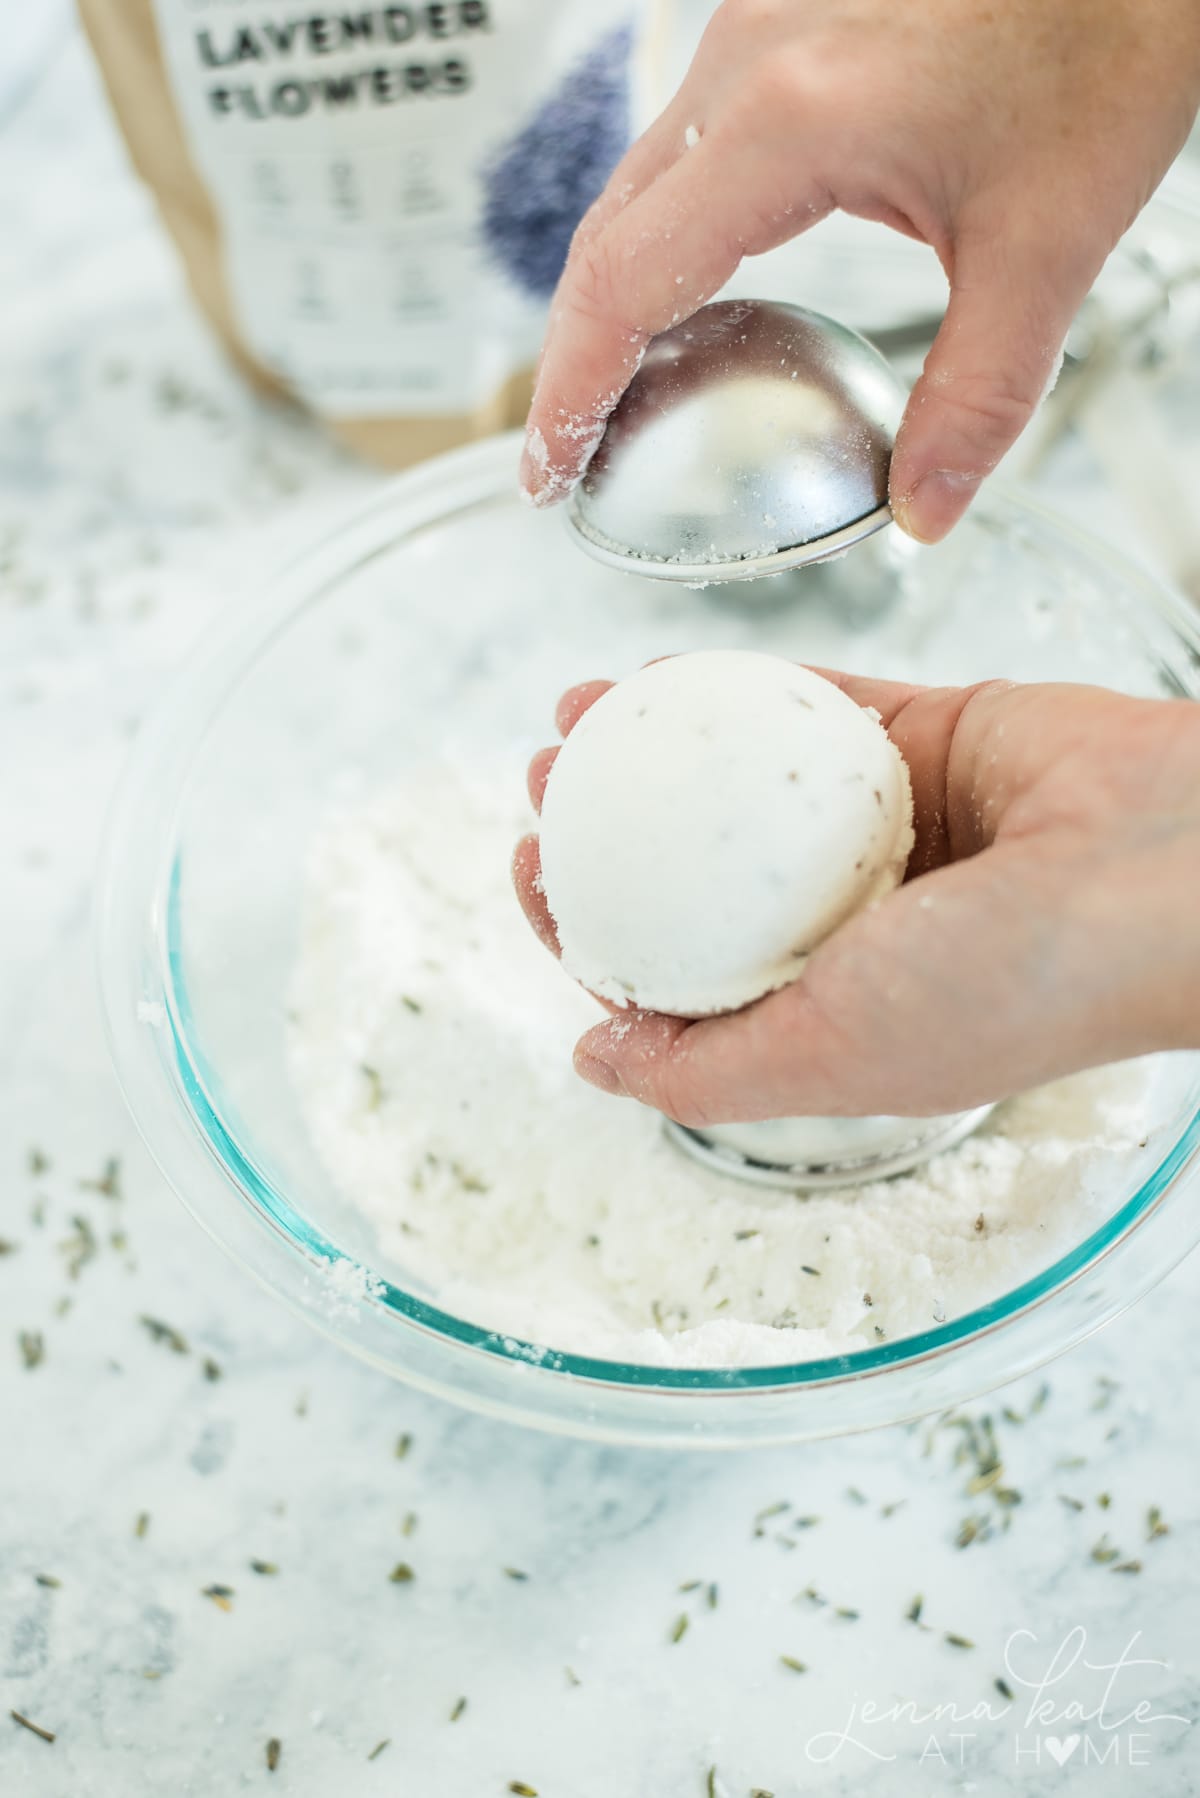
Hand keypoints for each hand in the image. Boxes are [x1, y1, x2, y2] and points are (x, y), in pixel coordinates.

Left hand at [513, 675, 1199, 1122]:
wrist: (1164, 871)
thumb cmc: (1015, 986)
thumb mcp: (830, 1056)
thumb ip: (709, 1068)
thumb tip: (594, 1058)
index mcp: (832, 1007)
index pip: (682, 969)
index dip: (594, 924)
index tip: (536, 874)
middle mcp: (853, 919)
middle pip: (697, 865)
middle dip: (609, 825)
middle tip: (544, 783)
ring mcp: (887, 824)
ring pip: (740, 779)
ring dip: (652, 746)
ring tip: (572, 716)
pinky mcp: (926, 738)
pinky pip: (811, 702)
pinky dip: (734, 686)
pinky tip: (655, 671)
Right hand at [520, 0, 1199, 539]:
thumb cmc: (1107, 24)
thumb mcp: (1052, 238)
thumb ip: (981, 394)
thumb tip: (927, 505)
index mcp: (787, 124)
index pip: (623, 283)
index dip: (570, 389)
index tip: (550, 468)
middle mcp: (746, 63)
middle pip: (604, 234)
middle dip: (572, 354)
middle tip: (567, 448)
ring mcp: (756, 29)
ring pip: (638, 180)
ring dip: (614, 287)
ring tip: (618, 380)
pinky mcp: (783, 19)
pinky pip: (686, 139)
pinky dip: (664, 227)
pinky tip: (697, 279)